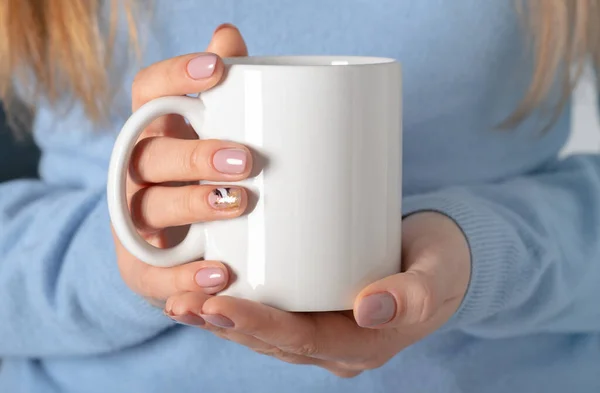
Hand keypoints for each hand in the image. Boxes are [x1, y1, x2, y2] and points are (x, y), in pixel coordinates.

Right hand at [112, 24, 250, 313]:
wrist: (178, 245)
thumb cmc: (203, 178)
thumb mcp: (213, 134)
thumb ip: (227, 92)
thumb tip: (230, 35)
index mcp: (154, 132)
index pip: (148, 93)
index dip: (176, 76)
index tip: (219, 69)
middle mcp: (135, 172)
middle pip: (149, 154)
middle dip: (195, 154)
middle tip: (245, 160)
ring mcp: (134, 220)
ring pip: (150, 207)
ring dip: (192, 205)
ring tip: (239, 205)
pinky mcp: (141, 267)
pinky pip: (155, 274)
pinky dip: (186, 275)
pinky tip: (223, 272)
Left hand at [165, 212, 470, 376]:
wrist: (446, 263)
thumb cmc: (442, 265)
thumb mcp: (436, 276)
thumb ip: (411, 295)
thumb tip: (368, 309)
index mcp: (363, 346)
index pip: (300, 341)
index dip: (256, 326)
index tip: (217, 303)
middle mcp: (338, 347)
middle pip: (272, 341)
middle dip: (225, 324)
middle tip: (182, 302)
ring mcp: (326, 332)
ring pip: (265, 334)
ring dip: (223, 320)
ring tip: (180, 300)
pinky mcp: (318, 312)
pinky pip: (273, 318)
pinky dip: (239, 309)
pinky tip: (208, 292)